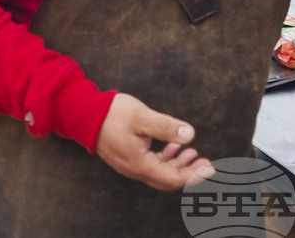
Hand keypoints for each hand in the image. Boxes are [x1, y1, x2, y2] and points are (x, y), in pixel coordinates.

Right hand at [95, 93, 213, 191]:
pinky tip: (175, 147)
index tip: (211, 168)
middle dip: (190, 173)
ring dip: (179, 165)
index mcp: (139, 164)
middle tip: (207, 163)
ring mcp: (130, 164)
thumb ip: (166, 127)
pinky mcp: (128, 156)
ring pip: (160, 172)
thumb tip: (189, 135)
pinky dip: (166, 158)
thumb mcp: (142, 117)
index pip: (172, 179)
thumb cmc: (111, 114)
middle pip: (168, 180)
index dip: (194, 175)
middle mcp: (135, 169)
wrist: (83, 114)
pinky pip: (152, 164)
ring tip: (194, 154)